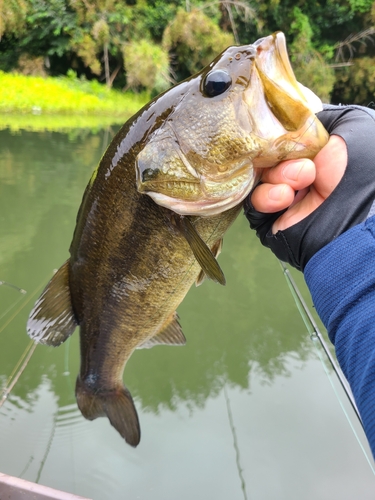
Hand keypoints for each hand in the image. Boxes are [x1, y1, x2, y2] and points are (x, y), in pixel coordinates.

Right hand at [244, 104, 374, 270]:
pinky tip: (285, 198)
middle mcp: (298, 174)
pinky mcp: (271, 220)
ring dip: (278, 175)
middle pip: (266, 155)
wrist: (356, 217)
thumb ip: (320, 116)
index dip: (277, 132)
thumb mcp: (352, 124)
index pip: (281, 137)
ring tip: (302, 181)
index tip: (281, 131)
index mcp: (314, 154)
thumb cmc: (360, 170)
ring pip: (259, 177)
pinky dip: (267, 196)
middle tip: (303, 164)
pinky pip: (254, 201)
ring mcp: (284, 197)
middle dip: (279, 155)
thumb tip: (290, 121)